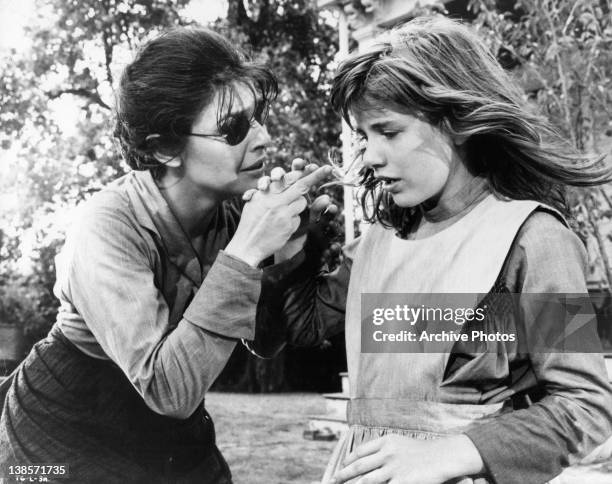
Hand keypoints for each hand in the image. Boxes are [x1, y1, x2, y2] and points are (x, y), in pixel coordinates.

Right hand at [225, 164, 331, 266]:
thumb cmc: (250, 223)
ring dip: (298, 204)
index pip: (287, 178)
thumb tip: (280, 181)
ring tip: (284, 213)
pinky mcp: (288, 224)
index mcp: (266, 192)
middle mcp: (275, 200)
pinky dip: (294, 219)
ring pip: (302, 202)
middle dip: (316, 176)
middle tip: (328, 169)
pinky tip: (282, 226)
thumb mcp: (254, 202)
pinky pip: (298, 217)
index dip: (302, 171)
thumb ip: (267, 191)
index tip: (314, 166)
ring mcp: (283, 212)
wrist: (247, 245)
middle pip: (301, 185)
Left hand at [332, 434, 484, 483]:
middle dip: (344, 475)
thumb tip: (370, 457)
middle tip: (333, 480)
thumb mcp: (402, 443)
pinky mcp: (402, 482)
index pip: (361, 451)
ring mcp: (393, 468)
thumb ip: (386, 448)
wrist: (444, 456)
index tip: (342, 465)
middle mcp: (387, 453)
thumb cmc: (425, 451)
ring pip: (366, 481)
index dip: (349, 459)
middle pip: (359, 466)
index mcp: (386, 442)